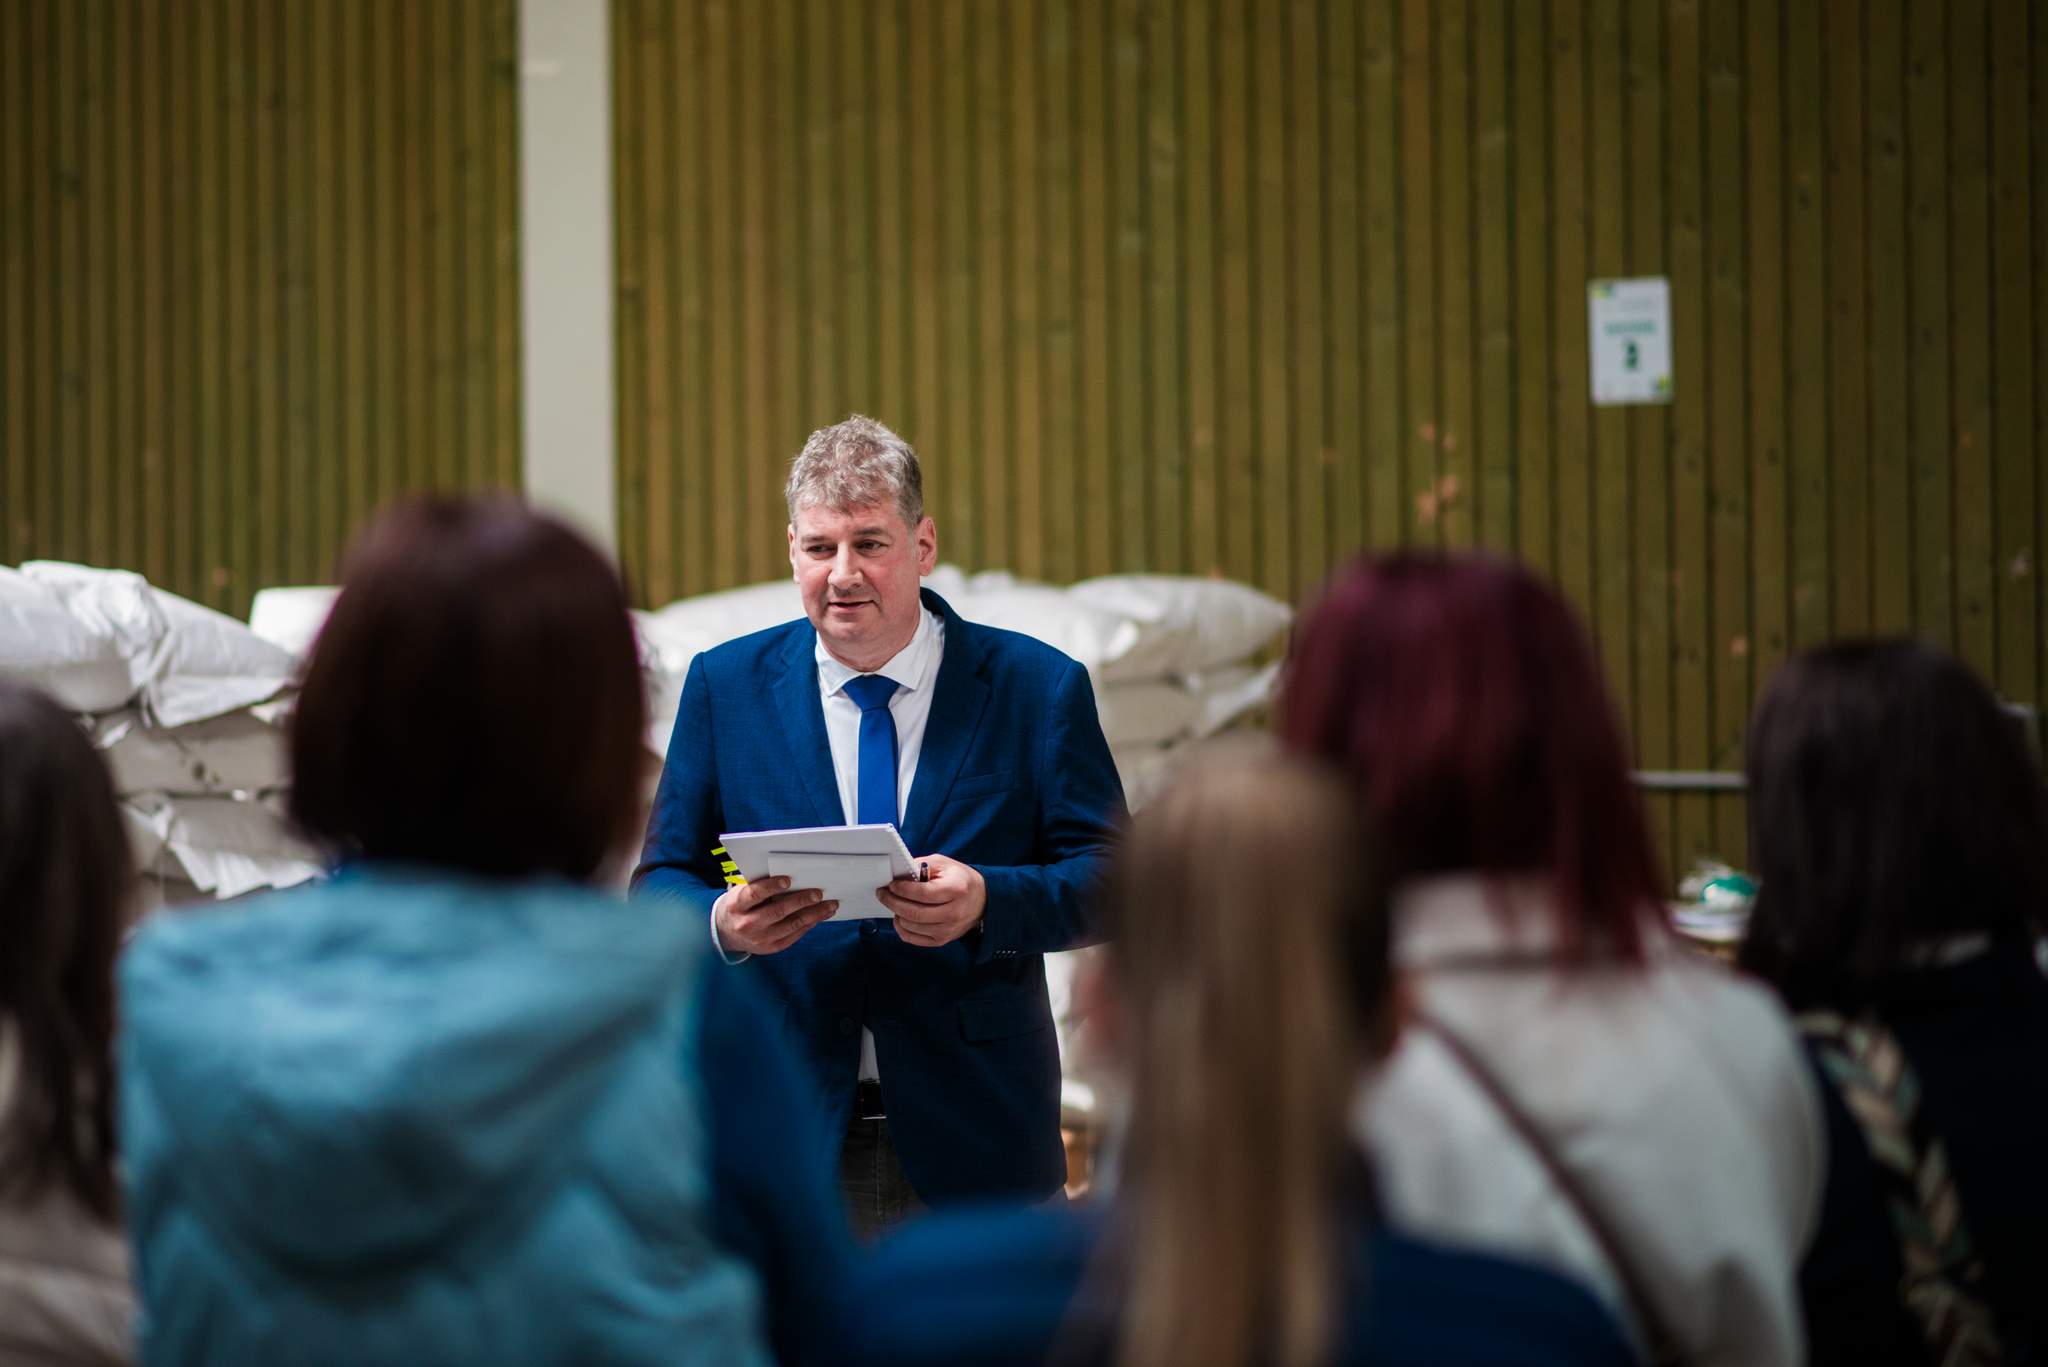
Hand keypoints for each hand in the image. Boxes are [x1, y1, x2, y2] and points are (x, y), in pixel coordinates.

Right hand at [713, 876, 837, 954]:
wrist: (726, 932)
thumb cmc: (739, 905)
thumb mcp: (741, 892)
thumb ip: (760, 884)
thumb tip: (792, 876)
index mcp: (737, 905)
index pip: (754, 894)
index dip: (771, 886)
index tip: (788, 879)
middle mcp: (747, 923)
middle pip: (777, 911)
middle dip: (801, 901)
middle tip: (818, 893)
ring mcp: (760, 938)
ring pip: (791, 925)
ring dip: (813, 914)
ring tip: (829, 905)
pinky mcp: (771, 947)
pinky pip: (794, 935)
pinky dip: (809, 925)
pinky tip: (820, 916)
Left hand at [877, 854, 986, 947]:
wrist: (982, 900)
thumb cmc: (960, 880)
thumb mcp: (944, 864)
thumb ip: (921, 866)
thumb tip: (898, 873)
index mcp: (956, 890)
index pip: (923, 893)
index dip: (902, 889)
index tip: (891, 884)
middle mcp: (953, 912)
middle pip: (914, 913)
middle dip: (892, 902)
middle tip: (882, 893)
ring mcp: (948, 929)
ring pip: (911, 927)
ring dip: (896, 914)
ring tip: (893, 903)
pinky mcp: (942, 940)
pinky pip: (914, 939)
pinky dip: (902, 928)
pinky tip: (900, 917)